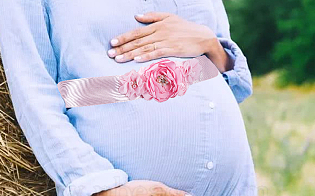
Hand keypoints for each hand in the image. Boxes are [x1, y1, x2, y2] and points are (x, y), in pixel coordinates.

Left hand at [107, 12, 233, 72]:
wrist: (204, 37)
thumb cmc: (186, 29)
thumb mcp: (169, 18)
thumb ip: (152, 17)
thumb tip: (136, 16)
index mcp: (157, 25)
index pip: (136, 32)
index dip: (123, 37)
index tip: (112, 43)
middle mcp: (159, 32)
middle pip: (137, 41)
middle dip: (122, 48)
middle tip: (110, 54)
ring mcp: (166, 41)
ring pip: (144, 48)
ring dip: (130, 54)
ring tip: (118, 59)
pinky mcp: (172, 49)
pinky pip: (156, 53)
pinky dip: (146, 56)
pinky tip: (137, 60)